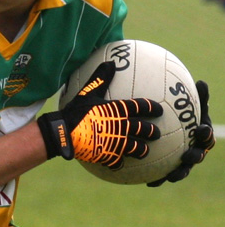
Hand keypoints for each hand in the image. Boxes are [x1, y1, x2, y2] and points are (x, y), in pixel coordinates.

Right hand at [37, 62, 161, 168]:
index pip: (140, 108)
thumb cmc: (76, 111)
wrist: (66, 132)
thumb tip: (111, 62)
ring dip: (141, 150)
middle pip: (143, 130)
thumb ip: (100, 78)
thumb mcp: (87, 92)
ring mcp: (116, 143)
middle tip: (157, 133)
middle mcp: (121, 127)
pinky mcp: (108, 155)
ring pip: (136, 149)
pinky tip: (118, 164)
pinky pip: (117, 162)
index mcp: (118, 111)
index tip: (159, 110)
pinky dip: (119, 163)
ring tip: (143, 151)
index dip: (152, 108)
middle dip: (152, 132)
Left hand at [147, 80, 214, 186]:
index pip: (206, 136)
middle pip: (198, 155)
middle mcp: (194, 149)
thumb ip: (195, 95)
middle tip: (189, 155)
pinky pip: (164, 174)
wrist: (168, 125)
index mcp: (199, 135)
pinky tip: (148, 183)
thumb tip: (202, 81)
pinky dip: (158, 179)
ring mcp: (182, 161)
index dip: (206, 134)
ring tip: (171, 176)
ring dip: (178, 173)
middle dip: (195, 157)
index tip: (201, 130)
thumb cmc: (180, 112)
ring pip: (183, 169)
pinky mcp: (169, 168)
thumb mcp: (187, 103)